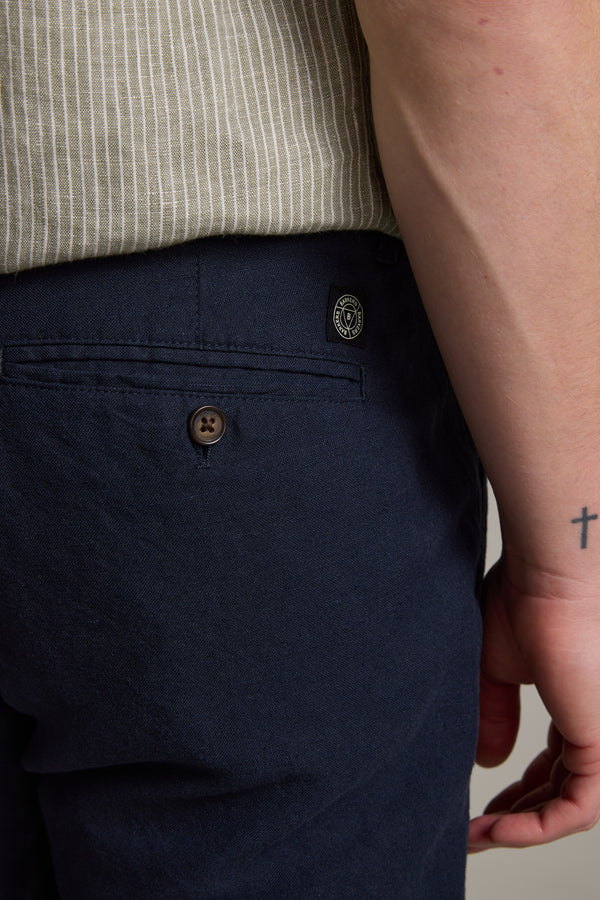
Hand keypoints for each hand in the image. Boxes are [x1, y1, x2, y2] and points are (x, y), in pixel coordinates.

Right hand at [468, 557, 599, 850]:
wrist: (549, 578)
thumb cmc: (525, 602)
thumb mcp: (497, 670)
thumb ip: (494, 716)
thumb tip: (489, 762)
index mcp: (577, 706)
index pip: (555, 766)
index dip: (518, 791)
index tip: (479, 807)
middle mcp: (594, 724)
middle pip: (559, 791)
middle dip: (515, 815)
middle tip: (473, 830)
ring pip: (567, 808)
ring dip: (517, 829)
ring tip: (473, 837)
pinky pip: (572, 812)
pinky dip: (530, 827)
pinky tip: (492, 830)